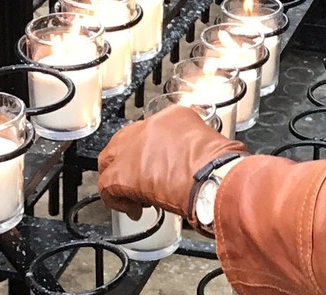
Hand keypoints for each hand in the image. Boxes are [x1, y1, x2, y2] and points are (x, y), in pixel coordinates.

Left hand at [98, 106, 245, 221]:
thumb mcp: (213, 143)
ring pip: (110, 158)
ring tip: (133, 194)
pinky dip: (116, 199)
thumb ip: (198, 146)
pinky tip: (133, 209)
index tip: (157, 164)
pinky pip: (106, 185)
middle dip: (128, 159)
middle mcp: (150, 126)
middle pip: (125, 139)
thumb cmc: (219, 164)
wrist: (212, 176)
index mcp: (174, 116)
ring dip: (119, 176)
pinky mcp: (122, 173)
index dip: (151, 151)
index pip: (152, 130)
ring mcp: (133, 147)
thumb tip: (198, 160)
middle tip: (139, 177)